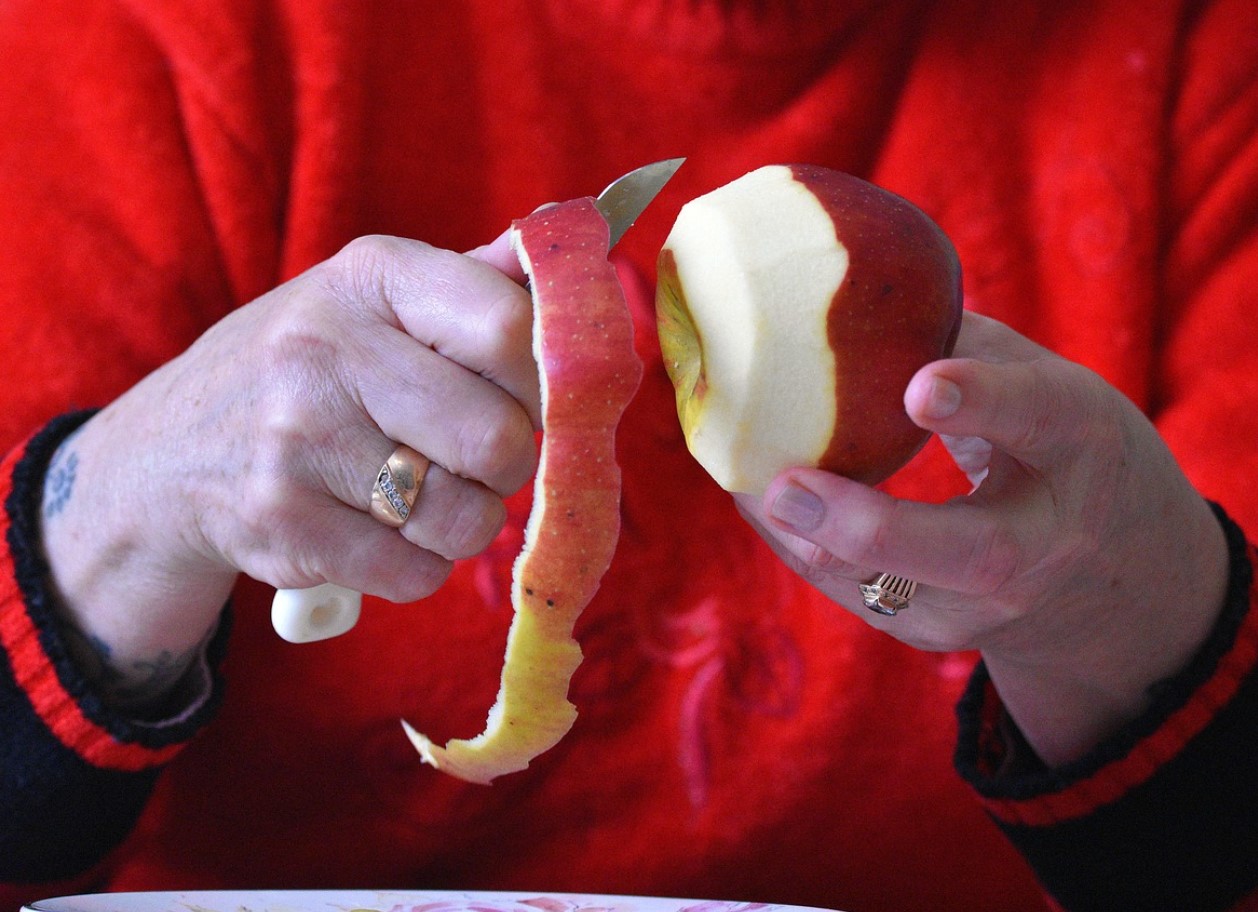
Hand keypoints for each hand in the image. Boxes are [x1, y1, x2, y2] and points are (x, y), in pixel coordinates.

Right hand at [40, 232, 537, 708]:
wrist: (171, 453)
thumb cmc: (311, 371)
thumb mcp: (375, 302)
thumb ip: (476, 285)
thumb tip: (573, 260)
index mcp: (371, 277)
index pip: (510, 326)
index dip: (546, 380)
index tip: (531, 399)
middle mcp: (326, 349)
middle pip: (497, 437)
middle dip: (508, 464)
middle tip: (476, 459)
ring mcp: (296, 439)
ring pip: (466, 518)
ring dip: (468, 522)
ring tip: (428, 496)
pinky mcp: (283, 524)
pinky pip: (419, 573)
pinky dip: (421, 565)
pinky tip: (384, 531)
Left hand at [738, 311, 1229, 764]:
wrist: (1111, 569)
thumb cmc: (1054, 444)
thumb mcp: (1040, 383)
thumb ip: (957, 344)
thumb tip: (842, 293)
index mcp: (1080, 447)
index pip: (1038, 420)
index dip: (982, 402)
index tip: (918, 388)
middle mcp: (1043, 542)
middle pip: (967, 554)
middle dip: (869, 527)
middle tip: (787, 488)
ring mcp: (988, 603)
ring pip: (882, 588)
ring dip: (800, 536)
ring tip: (740, 479)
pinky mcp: (930, 630)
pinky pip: (848, 590)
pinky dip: (796, 543)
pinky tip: (755, 498)